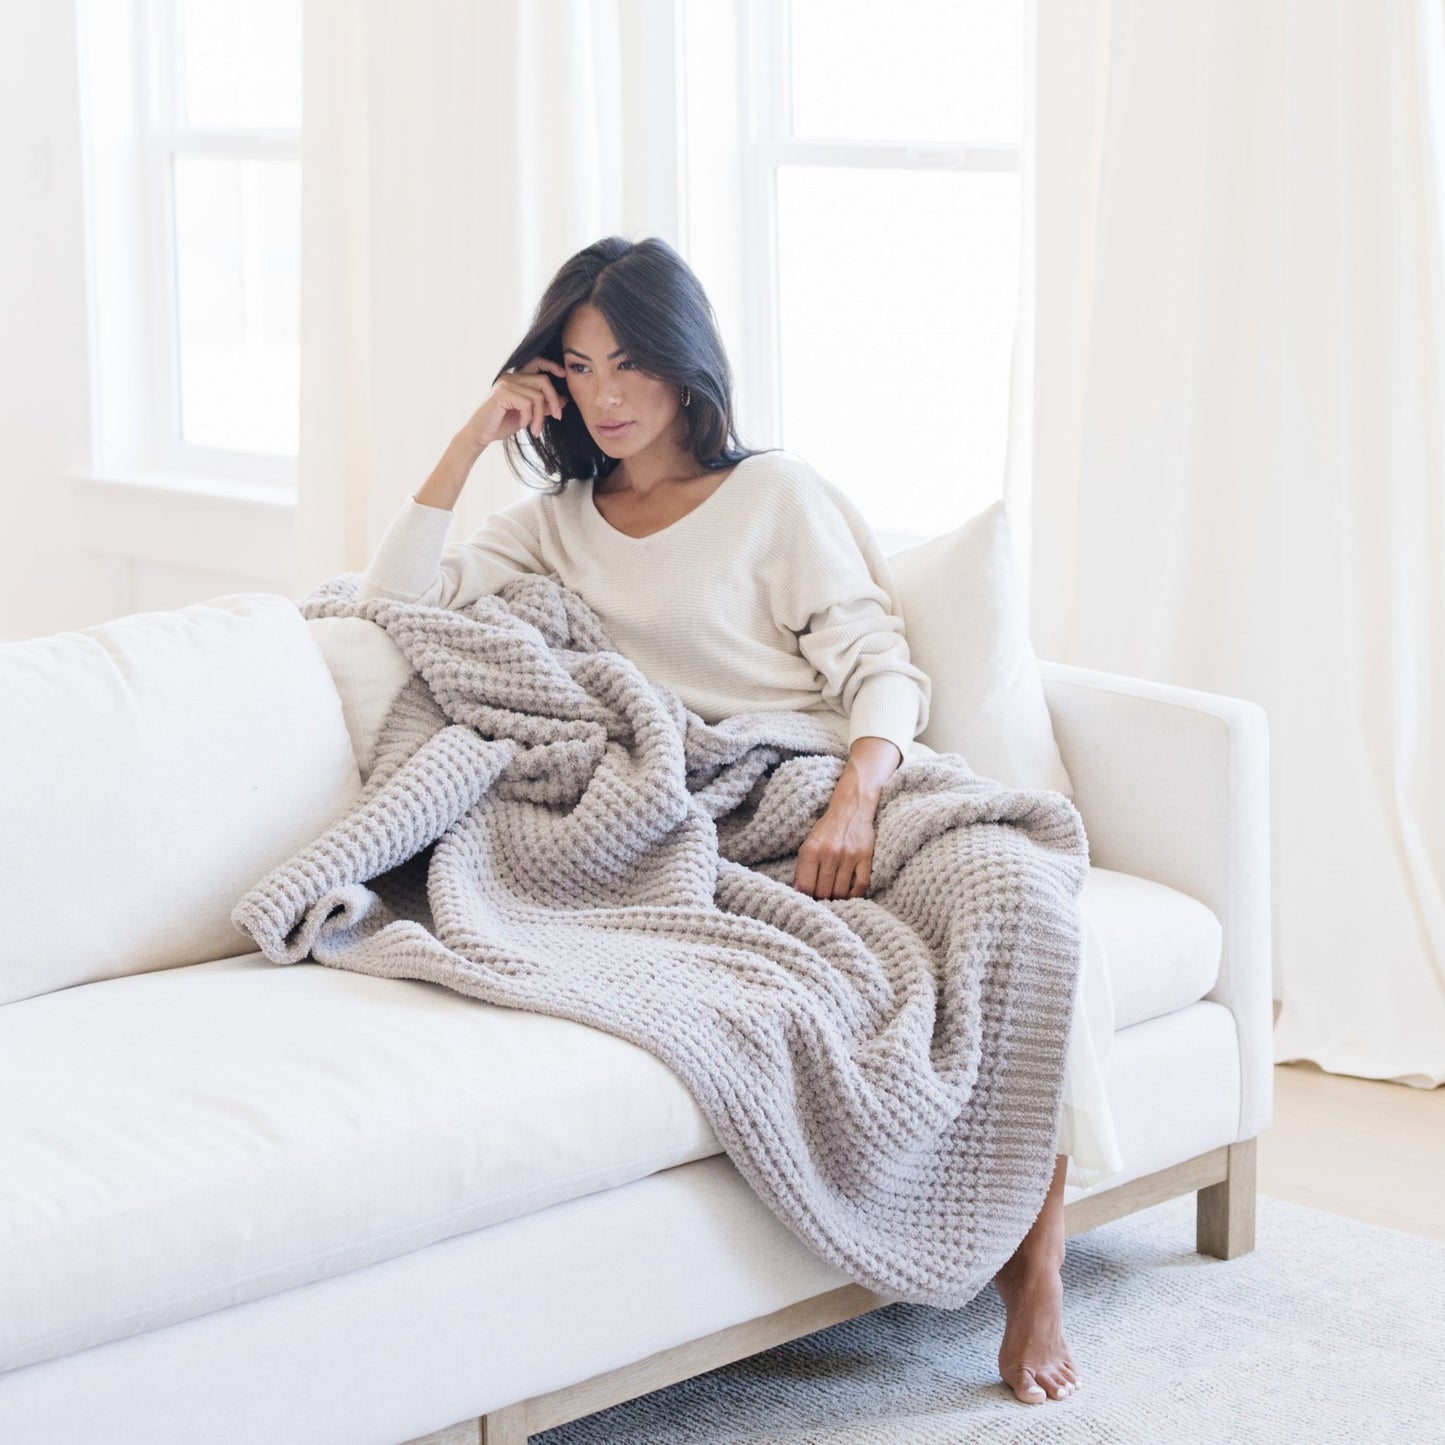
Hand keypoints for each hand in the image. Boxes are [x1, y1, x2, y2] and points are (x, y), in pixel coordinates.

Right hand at [460, 357, 570, 449]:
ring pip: (537, 395)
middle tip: (557, 417)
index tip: (563, 375)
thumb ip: (542, 406)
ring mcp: (505, 383)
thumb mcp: (528, 415)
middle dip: (553, 400)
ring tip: (535, 429)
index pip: (536, 362)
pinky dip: (529, 417)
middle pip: (543, 380)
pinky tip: (522, 425)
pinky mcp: (502, 392)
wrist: (480, 435)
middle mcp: (510, 377)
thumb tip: (563, 400)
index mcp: (515, 379)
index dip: (551, 365)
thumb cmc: (501, 425)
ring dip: (540, 416)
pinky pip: (527, 403)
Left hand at [791, 737, 900, 900]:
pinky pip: (861, 885)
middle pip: (823, 892)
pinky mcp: (865, 857)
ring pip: (841, 892)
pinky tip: (850, 893)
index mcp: (811, 850)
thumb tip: (797, 891)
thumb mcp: (808, 844)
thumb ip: (802, 868)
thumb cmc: (827, 829)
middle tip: (824, 897)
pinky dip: (855, 895)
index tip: (809, 899)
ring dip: (838, 897)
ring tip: (835, 895)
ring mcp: (848, 856)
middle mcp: (829, 854)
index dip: (806, 898)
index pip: (805, 887)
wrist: (851, 808)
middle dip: (822, 898)